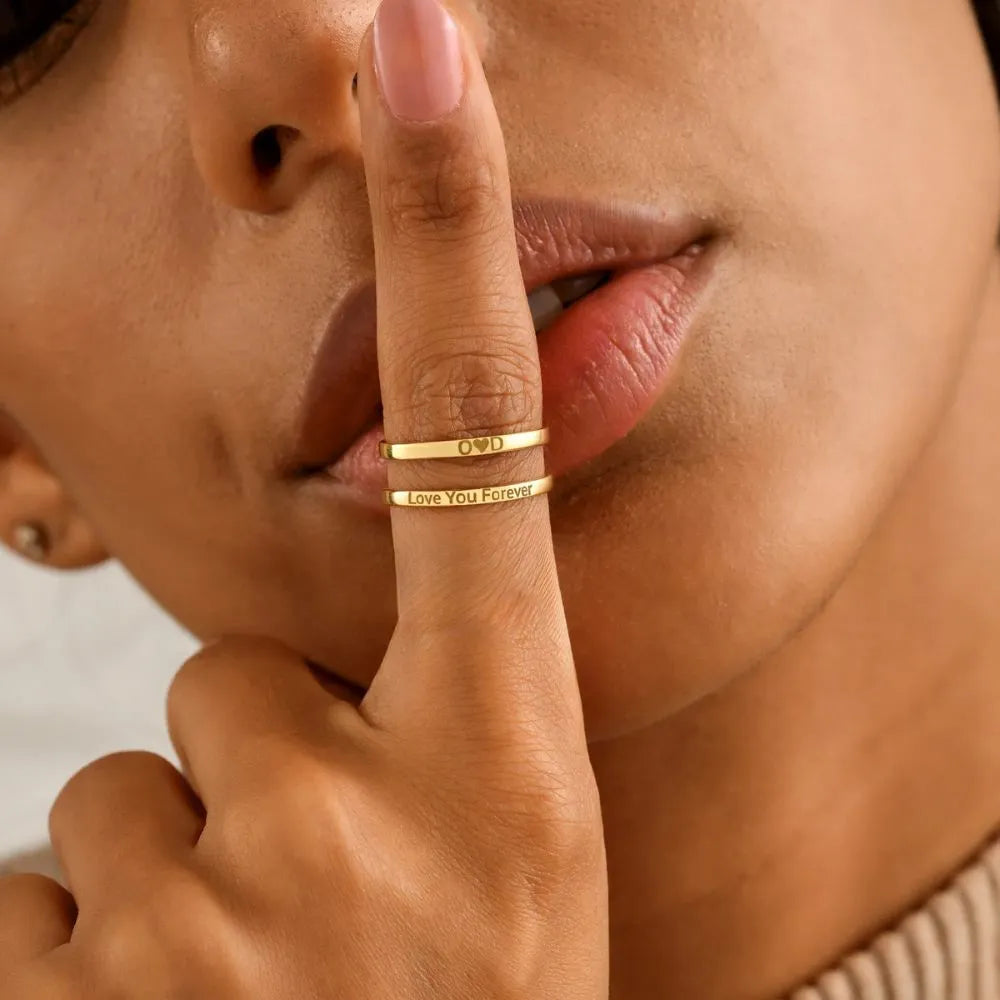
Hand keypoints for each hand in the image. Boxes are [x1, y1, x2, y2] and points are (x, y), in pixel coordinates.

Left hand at [0, 2, 608, 996]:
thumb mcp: (507, 853)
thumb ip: (424, 717)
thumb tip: (294, 666)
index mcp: (507, 746)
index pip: (481, 424)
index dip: (453, 223)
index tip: (426, 50)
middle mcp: (368, 803)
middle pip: (229, 680)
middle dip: (262, 772)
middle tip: (335, 904)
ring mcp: (219, 909)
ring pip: (126, 799)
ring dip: (182, 876)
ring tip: (268, 991)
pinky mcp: (77, 989)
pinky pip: (38, 892)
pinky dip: (91, 955)